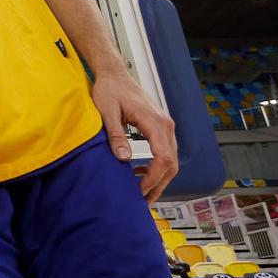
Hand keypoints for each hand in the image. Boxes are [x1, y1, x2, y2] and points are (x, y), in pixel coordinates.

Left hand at [92, 71, 177, 203]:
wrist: (114, 74)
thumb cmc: (109, 90)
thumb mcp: (106, 112)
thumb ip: (115, 134)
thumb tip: (124, 159)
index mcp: (156, 123)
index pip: (163, 158)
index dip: (153, 178)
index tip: (139, 191)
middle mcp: (166, 126)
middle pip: (171, 163)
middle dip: (158, 185)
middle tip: (142, 202)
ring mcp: (165, 127)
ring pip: (170, 160)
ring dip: (158, 179)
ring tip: (141, 194)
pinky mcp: (160, 128)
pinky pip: (164, 152)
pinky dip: (156, 167)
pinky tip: (138, 174)